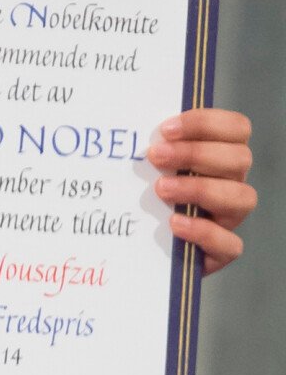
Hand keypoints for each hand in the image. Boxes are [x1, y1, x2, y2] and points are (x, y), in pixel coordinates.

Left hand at [146, 108, 255, 275]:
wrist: (140, 245)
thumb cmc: (145, 193)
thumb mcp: (149, 164)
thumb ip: (153, 143)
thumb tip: (132, 124)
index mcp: (221, 154)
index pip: (237, 128)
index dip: (206, 123)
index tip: (166, 129)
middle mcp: (233, 183)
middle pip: (239, 159)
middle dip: (195, 153)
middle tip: (156, 156)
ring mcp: (230, 218)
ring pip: (242, 198)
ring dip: (200, 189)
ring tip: (161, 189)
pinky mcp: (222, 251)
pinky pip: (230, 243)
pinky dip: (203, 232)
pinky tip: (175, 223)